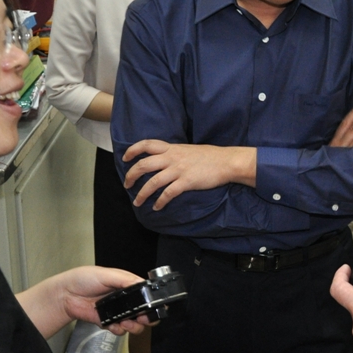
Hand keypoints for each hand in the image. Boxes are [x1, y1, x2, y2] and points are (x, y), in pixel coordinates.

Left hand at [16, 265, 148, 337]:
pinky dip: (119, 330)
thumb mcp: (106, 274)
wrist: (65, 296)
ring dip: (134, 326)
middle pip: (143, 312)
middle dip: (146, 317)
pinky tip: (115, 326)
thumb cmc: (81, 279)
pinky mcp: (107, 322)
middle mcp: (123, 299)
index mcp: (125, 285)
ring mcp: (116, 312)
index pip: (144, 294)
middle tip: (143, 319)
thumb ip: (125, 280)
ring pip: (134, 323)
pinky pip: (119, 330)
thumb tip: (142, 283)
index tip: (154, 308)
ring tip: (127, 323)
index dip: (151, 302)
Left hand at [123, 141, 255, 209]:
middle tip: (126, 185)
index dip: (133, 150)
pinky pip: (168, 193)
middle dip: (131, 176)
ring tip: (137, 202)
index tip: (125, 158)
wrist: (226, 162)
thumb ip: (175, 154)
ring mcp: (179, 170)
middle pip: (144, 165)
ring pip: (152, 182)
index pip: (147, 144)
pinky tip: (157, 207)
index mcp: (172, 148)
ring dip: (142, 194)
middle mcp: (172, 158)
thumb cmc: (210, 156)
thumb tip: (165, 160)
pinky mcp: (186, 182)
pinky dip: (160, 202)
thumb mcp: (188, 150)